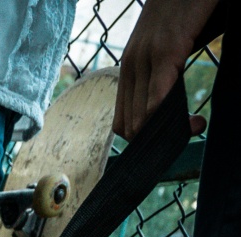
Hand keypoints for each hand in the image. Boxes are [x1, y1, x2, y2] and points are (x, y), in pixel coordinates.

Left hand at [115, 0, 217, 137]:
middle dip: (159, 141)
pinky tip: (195, 122)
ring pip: (141, 120)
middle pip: (131, 127)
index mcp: (129, 68)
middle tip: (189, 134)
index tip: (171, 138)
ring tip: (195, 127)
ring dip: (169, 134)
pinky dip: (174, 121)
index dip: (145, 140)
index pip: (124, 122)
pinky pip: (156, 101)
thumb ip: (165, 74)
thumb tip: (169, 107)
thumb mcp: (169, 46)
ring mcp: (145, 58)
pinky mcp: (164, 51)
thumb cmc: (187, 8)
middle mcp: (130, 65)